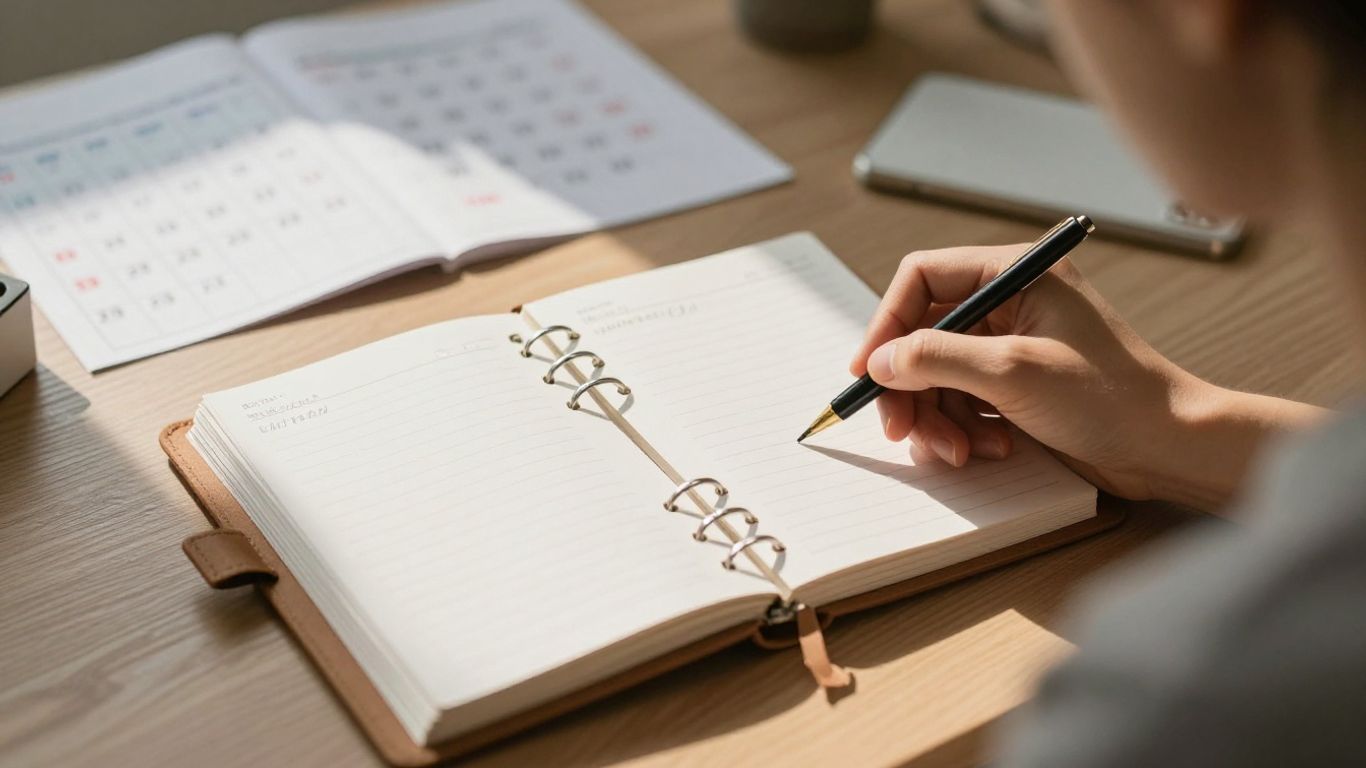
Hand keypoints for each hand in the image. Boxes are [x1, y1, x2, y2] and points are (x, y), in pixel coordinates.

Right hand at [850, 244, 1322, 508]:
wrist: (1169, 447)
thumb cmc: (1110, 397)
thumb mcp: (1011, 372)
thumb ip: (936, 358)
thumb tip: (880, 361)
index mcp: (1014, 273)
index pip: (921, 280)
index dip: (886, 324)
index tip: (868, 372)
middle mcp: (1010, 302)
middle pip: (923, 335)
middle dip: (910, 387)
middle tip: (900, 429)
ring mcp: (1013, 345)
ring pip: (938, 375)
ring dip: (937, 417)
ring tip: (959, 452)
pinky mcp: (1017, 385)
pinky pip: (962, 400)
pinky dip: (963, 429)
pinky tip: (989, 449)